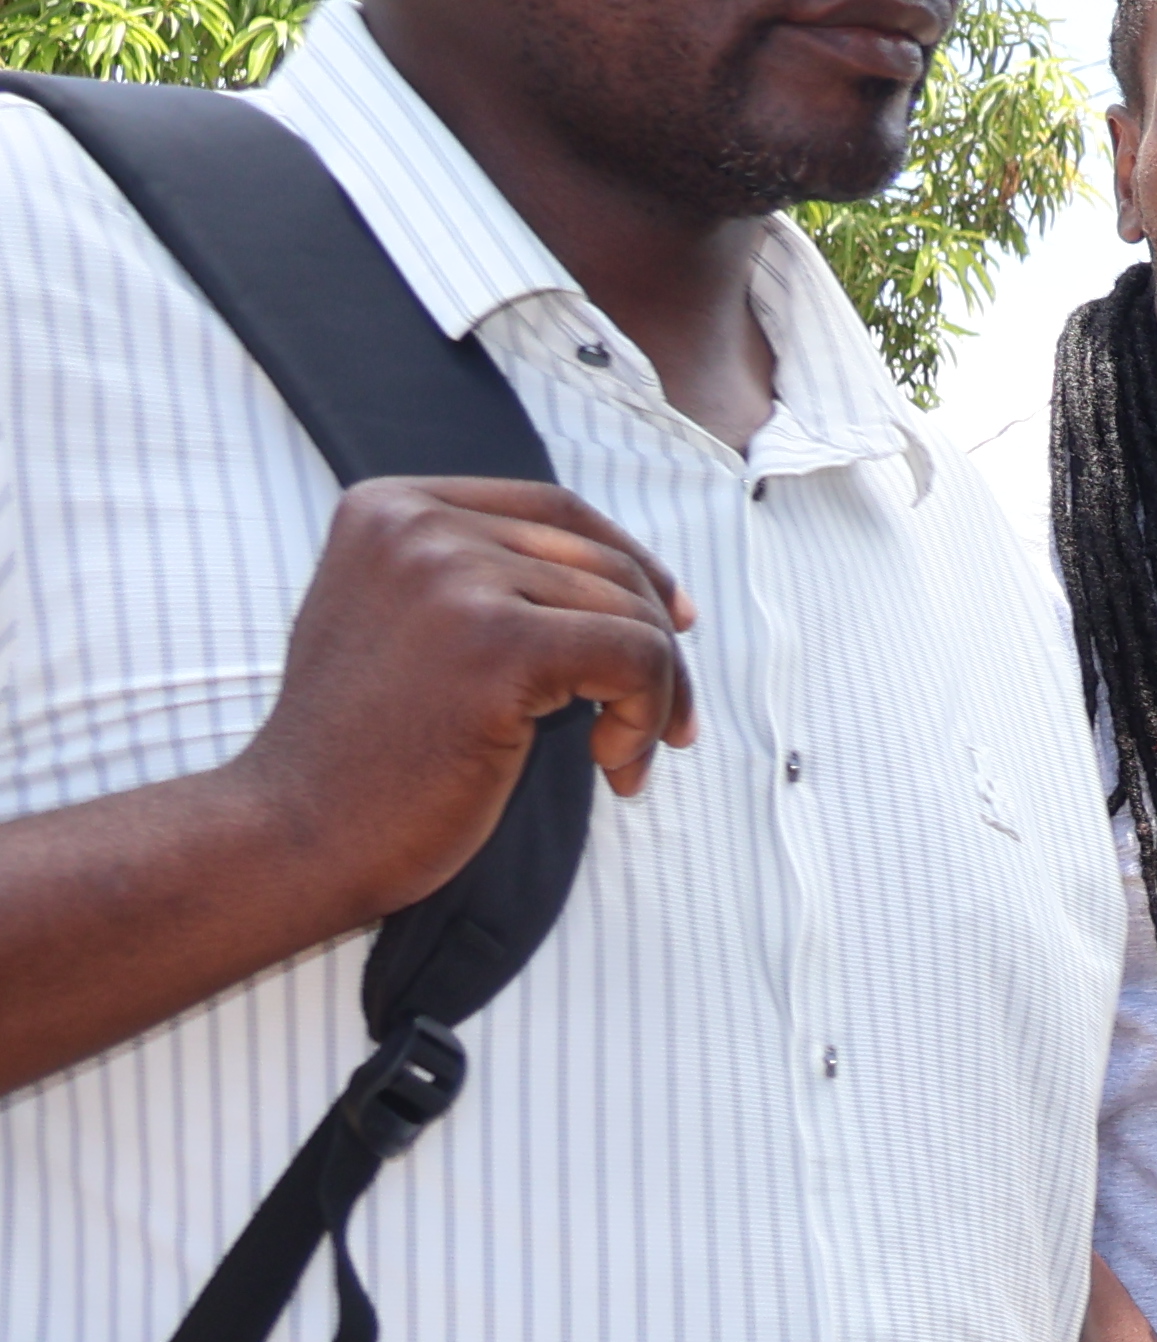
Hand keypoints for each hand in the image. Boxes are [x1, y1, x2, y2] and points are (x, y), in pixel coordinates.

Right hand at [227, 478, 696, 921]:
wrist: (296, 834)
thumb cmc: (364, 754)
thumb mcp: (404, 626)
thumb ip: (478, 579)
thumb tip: (626, 575)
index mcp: (389, 507)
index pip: (557, 509)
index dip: (633, 563)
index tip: (674, 623)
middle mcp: (415, 525)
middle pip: (604, 561)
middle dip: (658, 645)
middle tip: (668, 726)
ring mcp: (451, 577)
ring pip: (632, 615)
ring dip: (657, 698)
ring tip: (623, 760)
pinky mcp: (495, 645)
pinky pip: (639, 658)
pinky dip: (652, 716)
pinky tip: (615, 767)